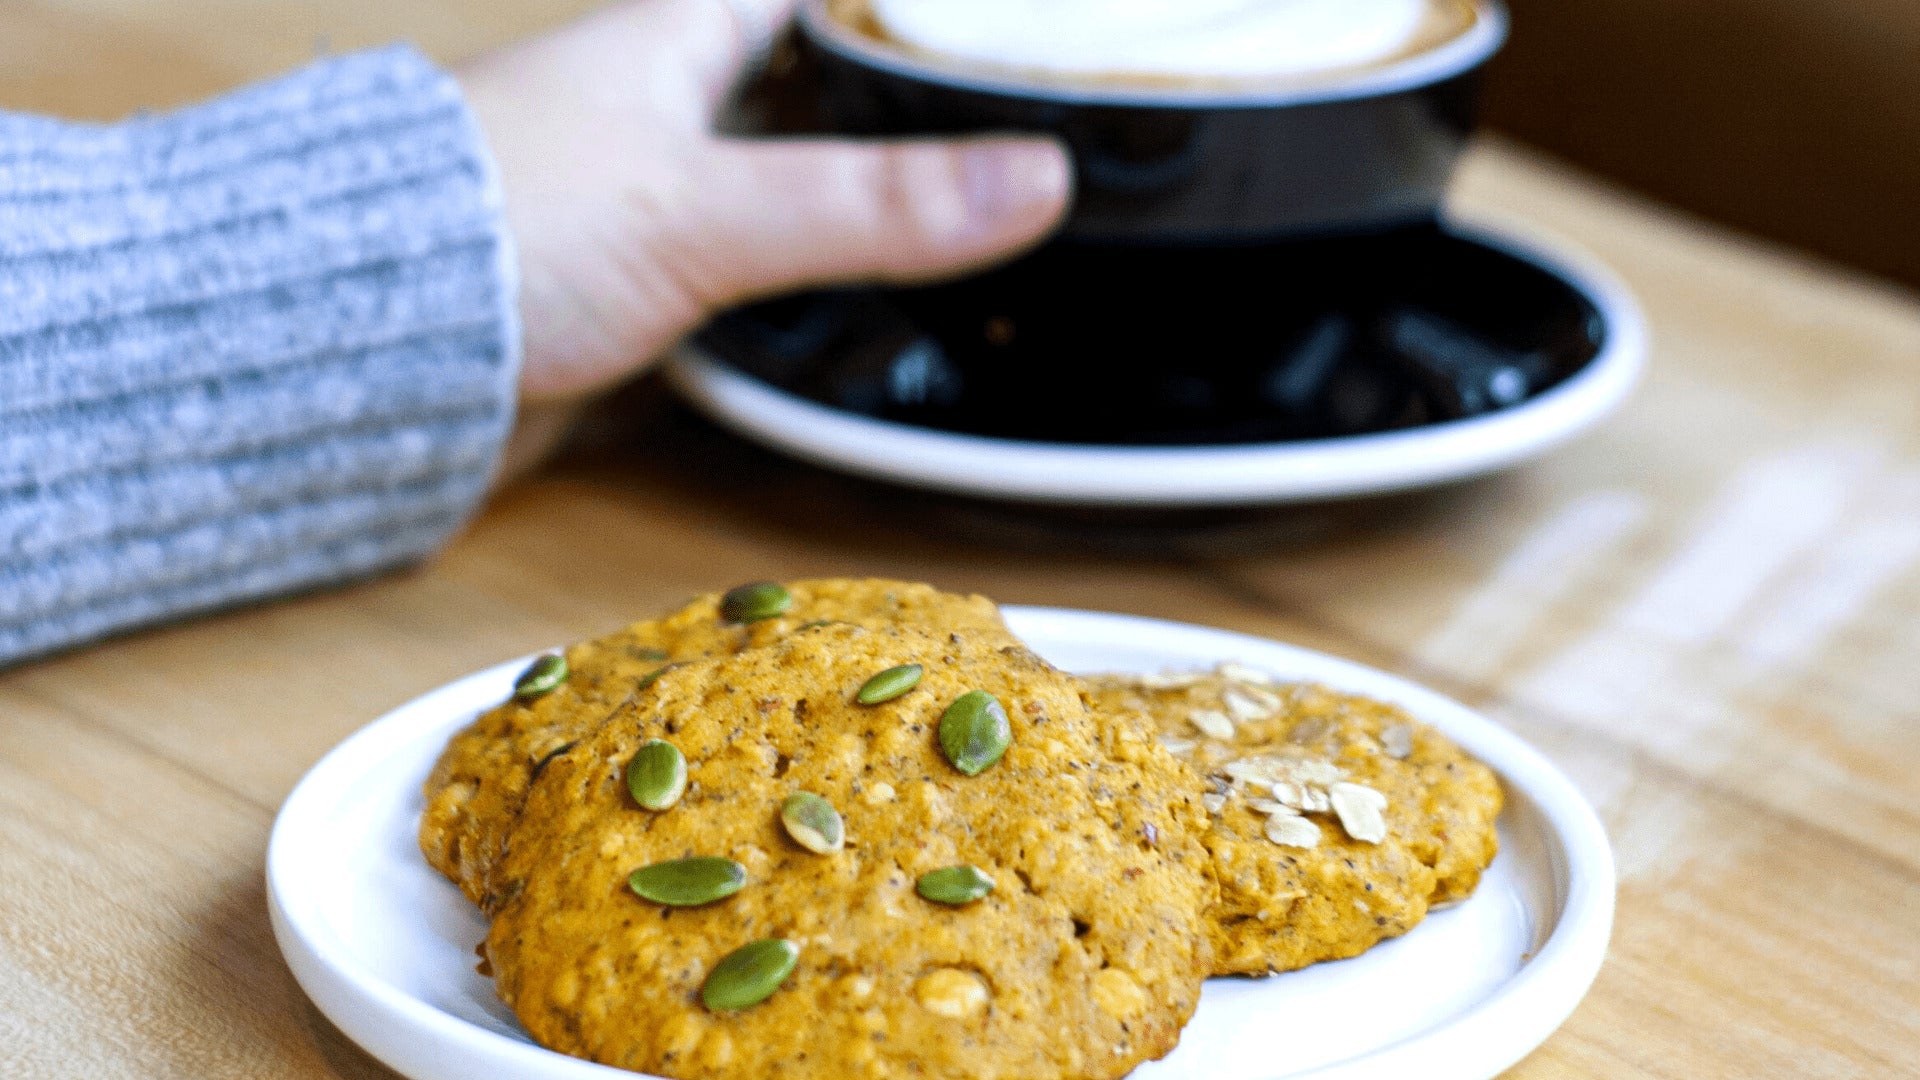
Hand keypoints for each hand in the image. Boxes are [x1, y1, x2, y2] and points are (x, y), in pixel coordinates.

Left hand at [459, 0, 1072, 476]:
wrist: (359, 353)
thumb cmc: (487, 229)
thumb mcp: (706, 206)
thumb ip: (870, 202)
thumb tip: (1026, 179)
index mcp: (682, 32)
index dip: (894, 13)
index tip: (997, 32)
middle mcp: (669, 100)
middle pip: (815, 78)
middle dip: (901, 102)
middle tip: (1010, 124)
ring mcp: (652, 192)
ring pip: (785, 176)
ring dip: (859, 200)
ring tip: (970, 215)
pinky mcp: (636, 280)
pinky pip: (748, 268)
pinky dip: (806, 283)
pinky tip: (856, 308)